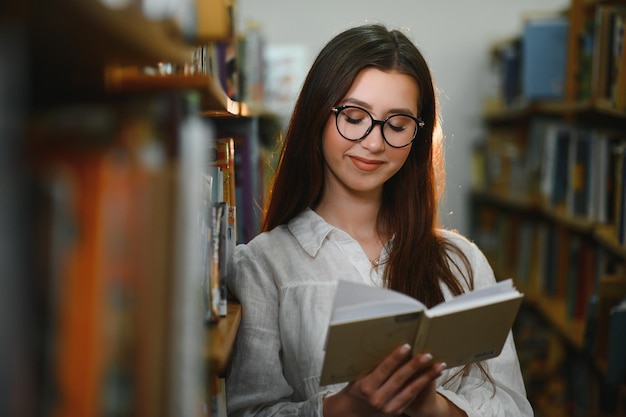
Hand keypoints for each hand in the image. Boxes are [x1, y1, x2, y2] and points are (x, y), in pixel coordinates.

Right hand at [323, 343, 446, 416]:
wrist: (354, 411)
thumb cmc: (357, 388)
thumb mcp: (360, 376)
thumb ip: (373, 366)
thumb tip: (389, 345)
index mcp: (367, 387)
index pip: (384, 369)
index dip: (395, 358)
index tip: (406, 346)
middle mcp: (377, 399)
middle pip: (400, 379)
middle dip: (415, 366)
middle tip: (427, 355)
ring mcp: (388, 408)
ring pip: (411, 390)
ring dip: (426, 377)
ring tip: (439, 366)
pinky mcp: (396, 412)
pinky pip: (412, 397)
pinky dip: (423, 385)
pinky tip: (432, 376)